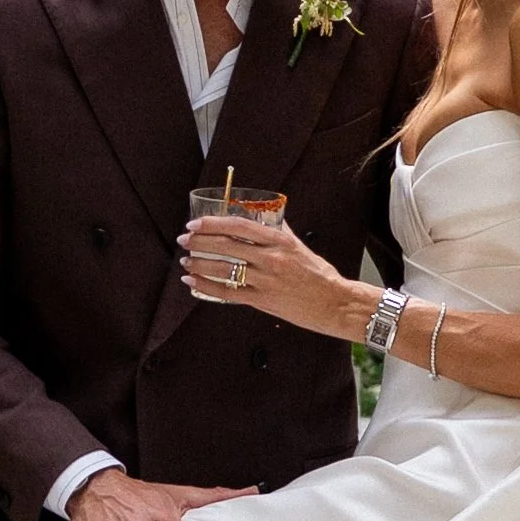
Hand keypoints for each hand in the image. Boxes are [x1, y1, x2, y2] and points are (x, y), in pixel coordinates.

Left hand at [179, 216, 365, 339]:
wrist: (334, 303)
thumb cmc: (319, 275)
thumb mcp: (299, 246)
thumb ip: (279, 231)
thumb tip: (263, 217)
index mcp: (279, 242)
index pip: (239, 226)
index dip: (213, 223)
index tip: (196, 224)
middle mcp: (271, 259)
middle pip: (227, 246)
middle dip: (200, 242)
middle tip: (184, 241)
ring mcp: (266, 281)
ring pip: (224, 269)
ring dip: (200, 264)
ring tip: (186, 262)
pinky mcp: (263, 301)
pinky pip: (228, 293)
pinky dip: (207, 287)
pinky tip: (193, 283)